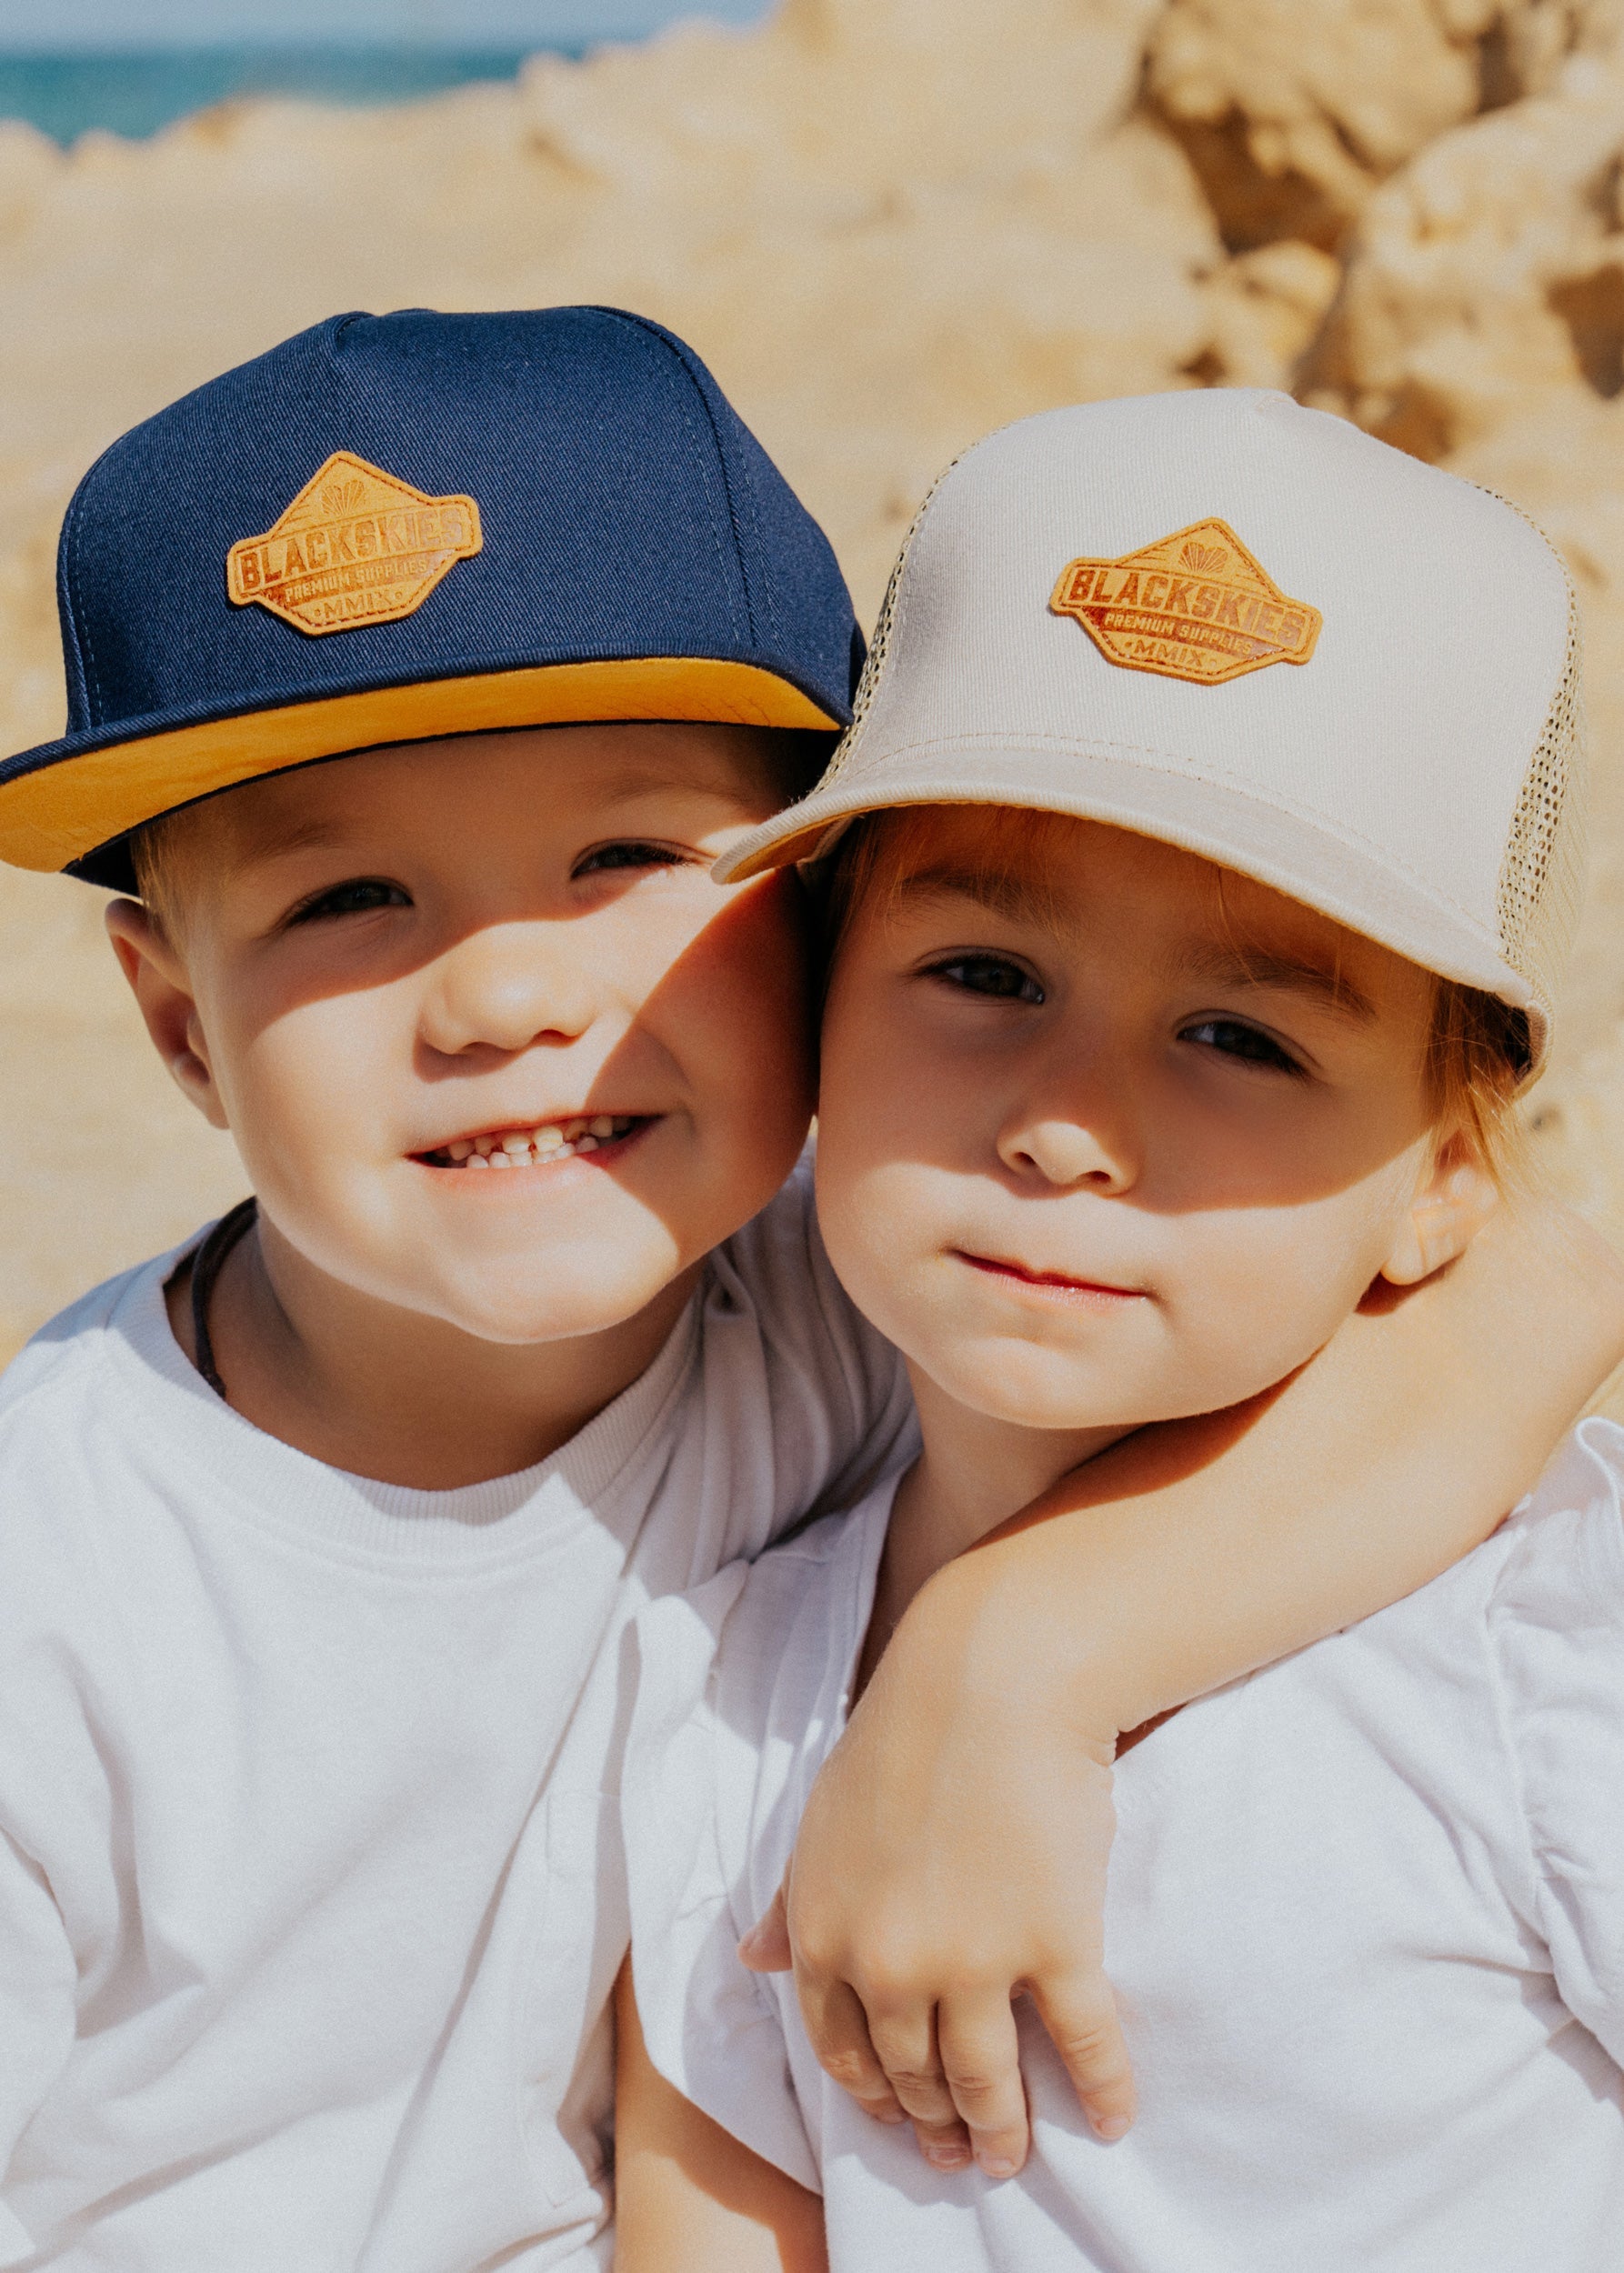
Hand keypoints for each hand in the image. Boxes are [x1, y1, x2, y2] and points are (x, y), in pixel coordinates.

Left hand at [740, 1548, 1133, 2179]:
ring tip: (1014, 2156)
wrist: (991, 1677)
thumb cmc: (904, 1732)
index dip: (874, 2097)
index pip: (842, 2049)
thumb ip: (791, 1898)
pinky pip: (1082, 2047)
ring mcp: (975, 1962)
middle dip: (936, 2126)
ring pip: (986, 2082)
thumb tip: (757, 1962)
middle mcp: (891, 1964)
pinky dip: (1100, 2092)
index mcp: (825, 1933)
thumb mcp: (821, 1819)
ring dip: (1002, 2132)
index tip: (901, 2119)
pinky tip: (1111, 2119)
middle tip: (961, 2155)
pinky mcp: (1056, 1945)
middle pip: (913, 2077)